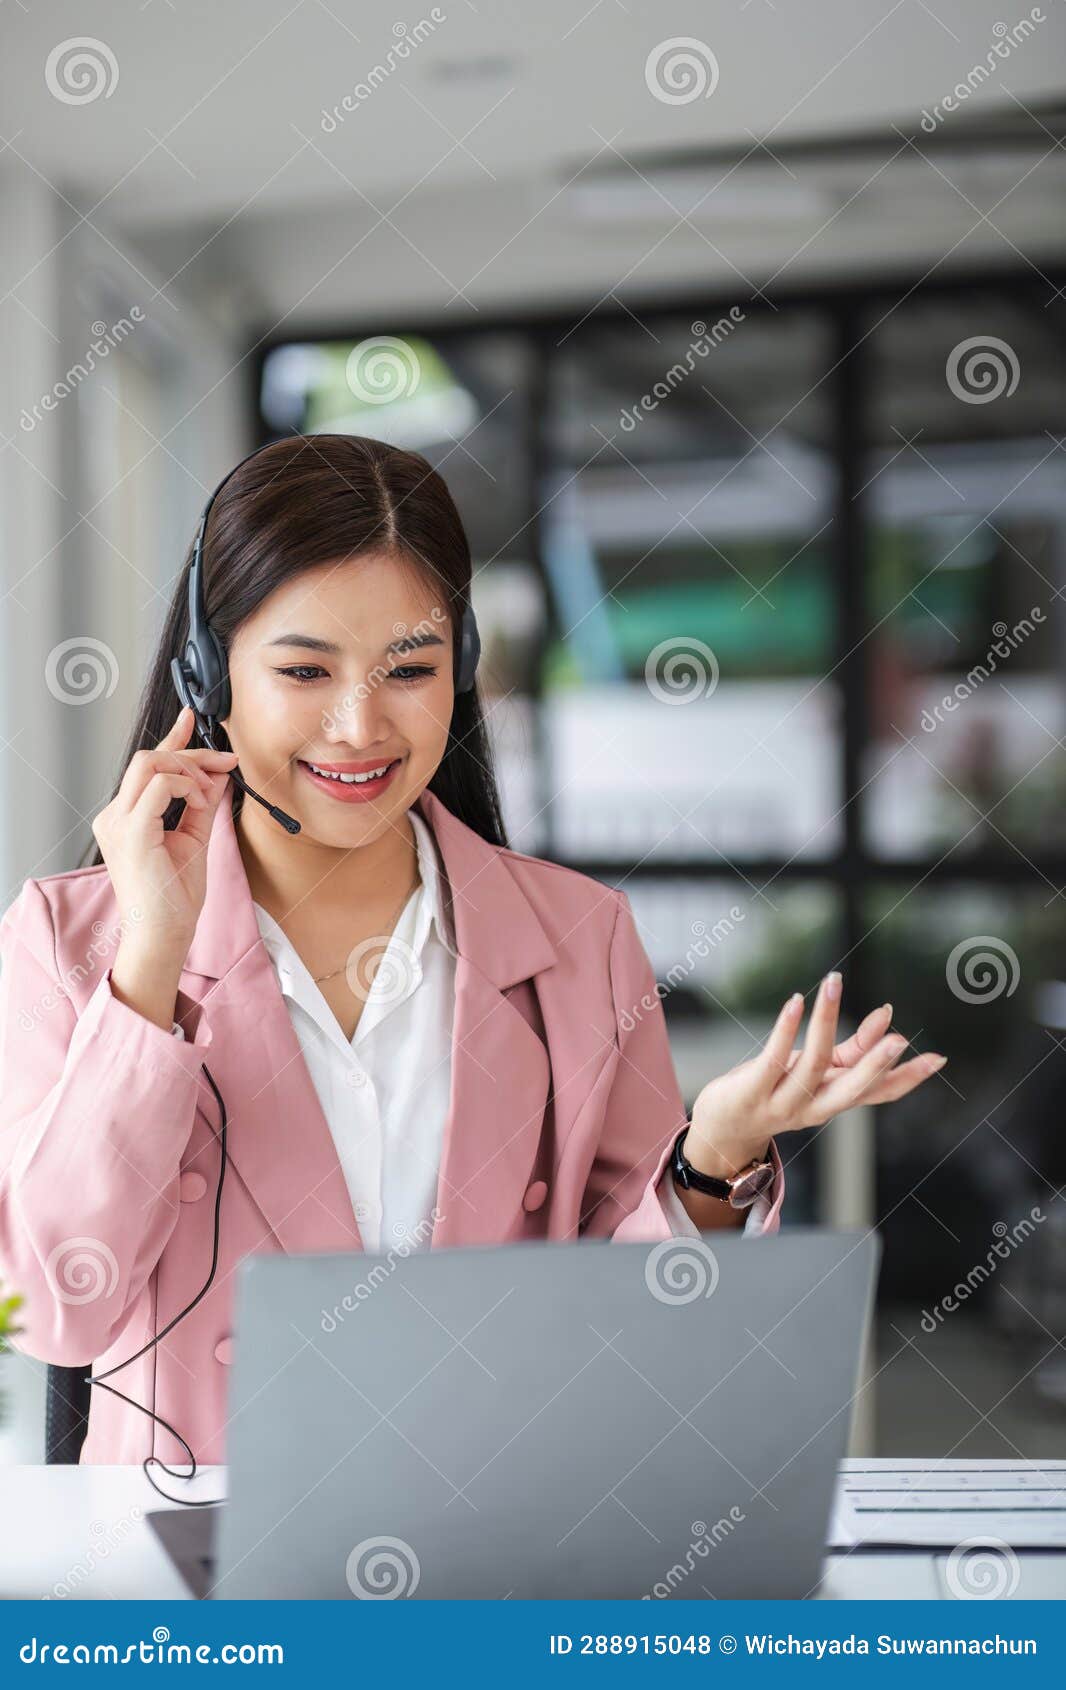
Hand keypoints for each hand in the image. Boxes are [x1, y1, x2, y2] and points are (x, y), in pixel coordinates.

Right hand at [92, 705, 238, 954]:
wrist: (164, 934)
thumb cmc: (174, 897)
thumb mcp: (195, 839)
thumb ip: (203, 804)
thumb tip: (219, 773)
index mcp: (126, 817)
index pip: (146, 766)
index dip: (170, 738)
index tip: (191, 719)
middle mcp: (115, 815)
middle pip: (149, 757)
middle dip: (193, 754)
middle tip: (227, 763)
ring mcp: (119, 822)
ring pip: (150, 763)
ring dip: (190, 770)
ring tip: (210, 795)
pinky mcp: (132, 832)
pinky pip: (159, 785)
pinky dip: (186, 787)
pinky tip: (200, 804)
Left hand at [686, 973, 946, 1178]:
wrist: (725, 1126)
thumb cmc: (778, 1089)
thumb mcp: (817, 1071)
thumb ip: (852, 1049)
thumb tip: (888, 1017)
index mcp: (835, 1101)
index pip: (878, 1093)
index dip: (908, 1078)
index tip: (938, 1059)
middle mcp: (814, 1107)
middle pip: (850, 1090)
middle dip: (875, 1066)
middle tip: (899, 1040)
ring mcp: (782, 1103)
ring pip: (811, 1065)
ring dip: (825, 1023)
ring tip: (834, 984)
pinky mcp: (752, 1091)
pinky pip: (773, 1060)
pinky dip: (786, 1029)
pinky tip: (795, 1002)